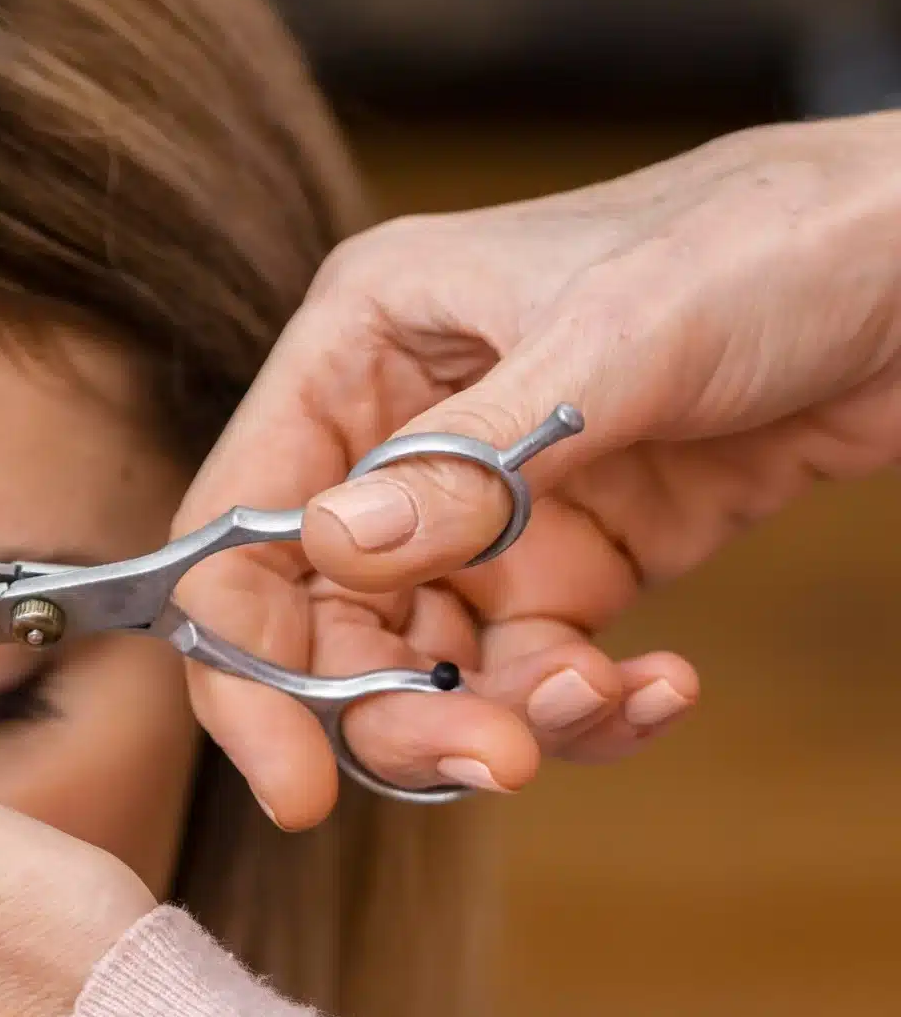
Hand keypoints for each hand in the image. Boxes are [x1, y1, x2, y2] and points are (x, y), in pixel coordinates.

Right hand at [182, 111, 900, 826]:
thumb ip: (466, 458)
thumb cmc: (773, 239)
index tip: (289, 778)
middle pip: (330, 623)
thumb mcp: (615, 339)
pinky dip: (590, 706)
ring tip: (599, 703)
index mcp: (364, 346)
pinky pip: (540, 674)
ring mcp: (490, 507)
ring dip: (505, 720)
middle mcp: (402, 435)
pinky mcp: (578, 561)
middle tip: (490, 765)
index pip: (245, 523)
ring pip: (433, 669)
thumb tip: (333, 555)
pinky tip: (661, 686)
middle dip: (396, 712)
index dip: (243, 657)